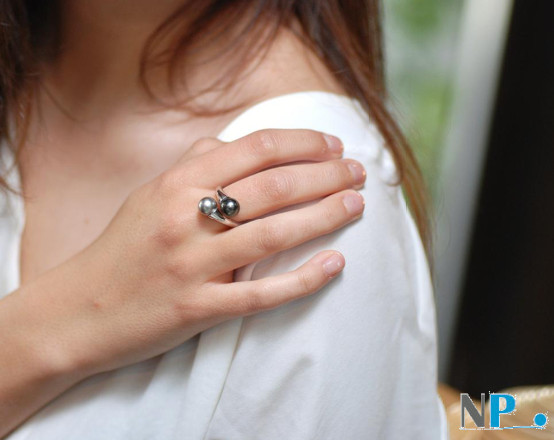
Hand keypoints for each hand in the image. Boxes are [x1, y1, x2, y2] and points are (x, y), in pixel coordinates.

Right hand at [22, 129, 366, 379]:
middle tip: (358, 172)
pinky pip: (261, 294)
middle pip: (274, 187)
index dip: (302, 142)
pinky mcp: (197, 310)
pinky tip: (336, 263)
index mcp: (176, 184)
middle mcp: (185, 219)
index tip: (333, 144)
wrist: (78, 310)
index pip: (255, 149)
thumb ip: (192, 163)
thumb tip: (234, 141)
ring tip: (356, 204)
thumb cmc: (121, 248)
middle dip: (325, 175)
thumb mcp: (149, 194)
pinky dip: (304, 279)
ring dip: (324, 216)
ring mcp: (192, 266)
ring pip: (274, 235)